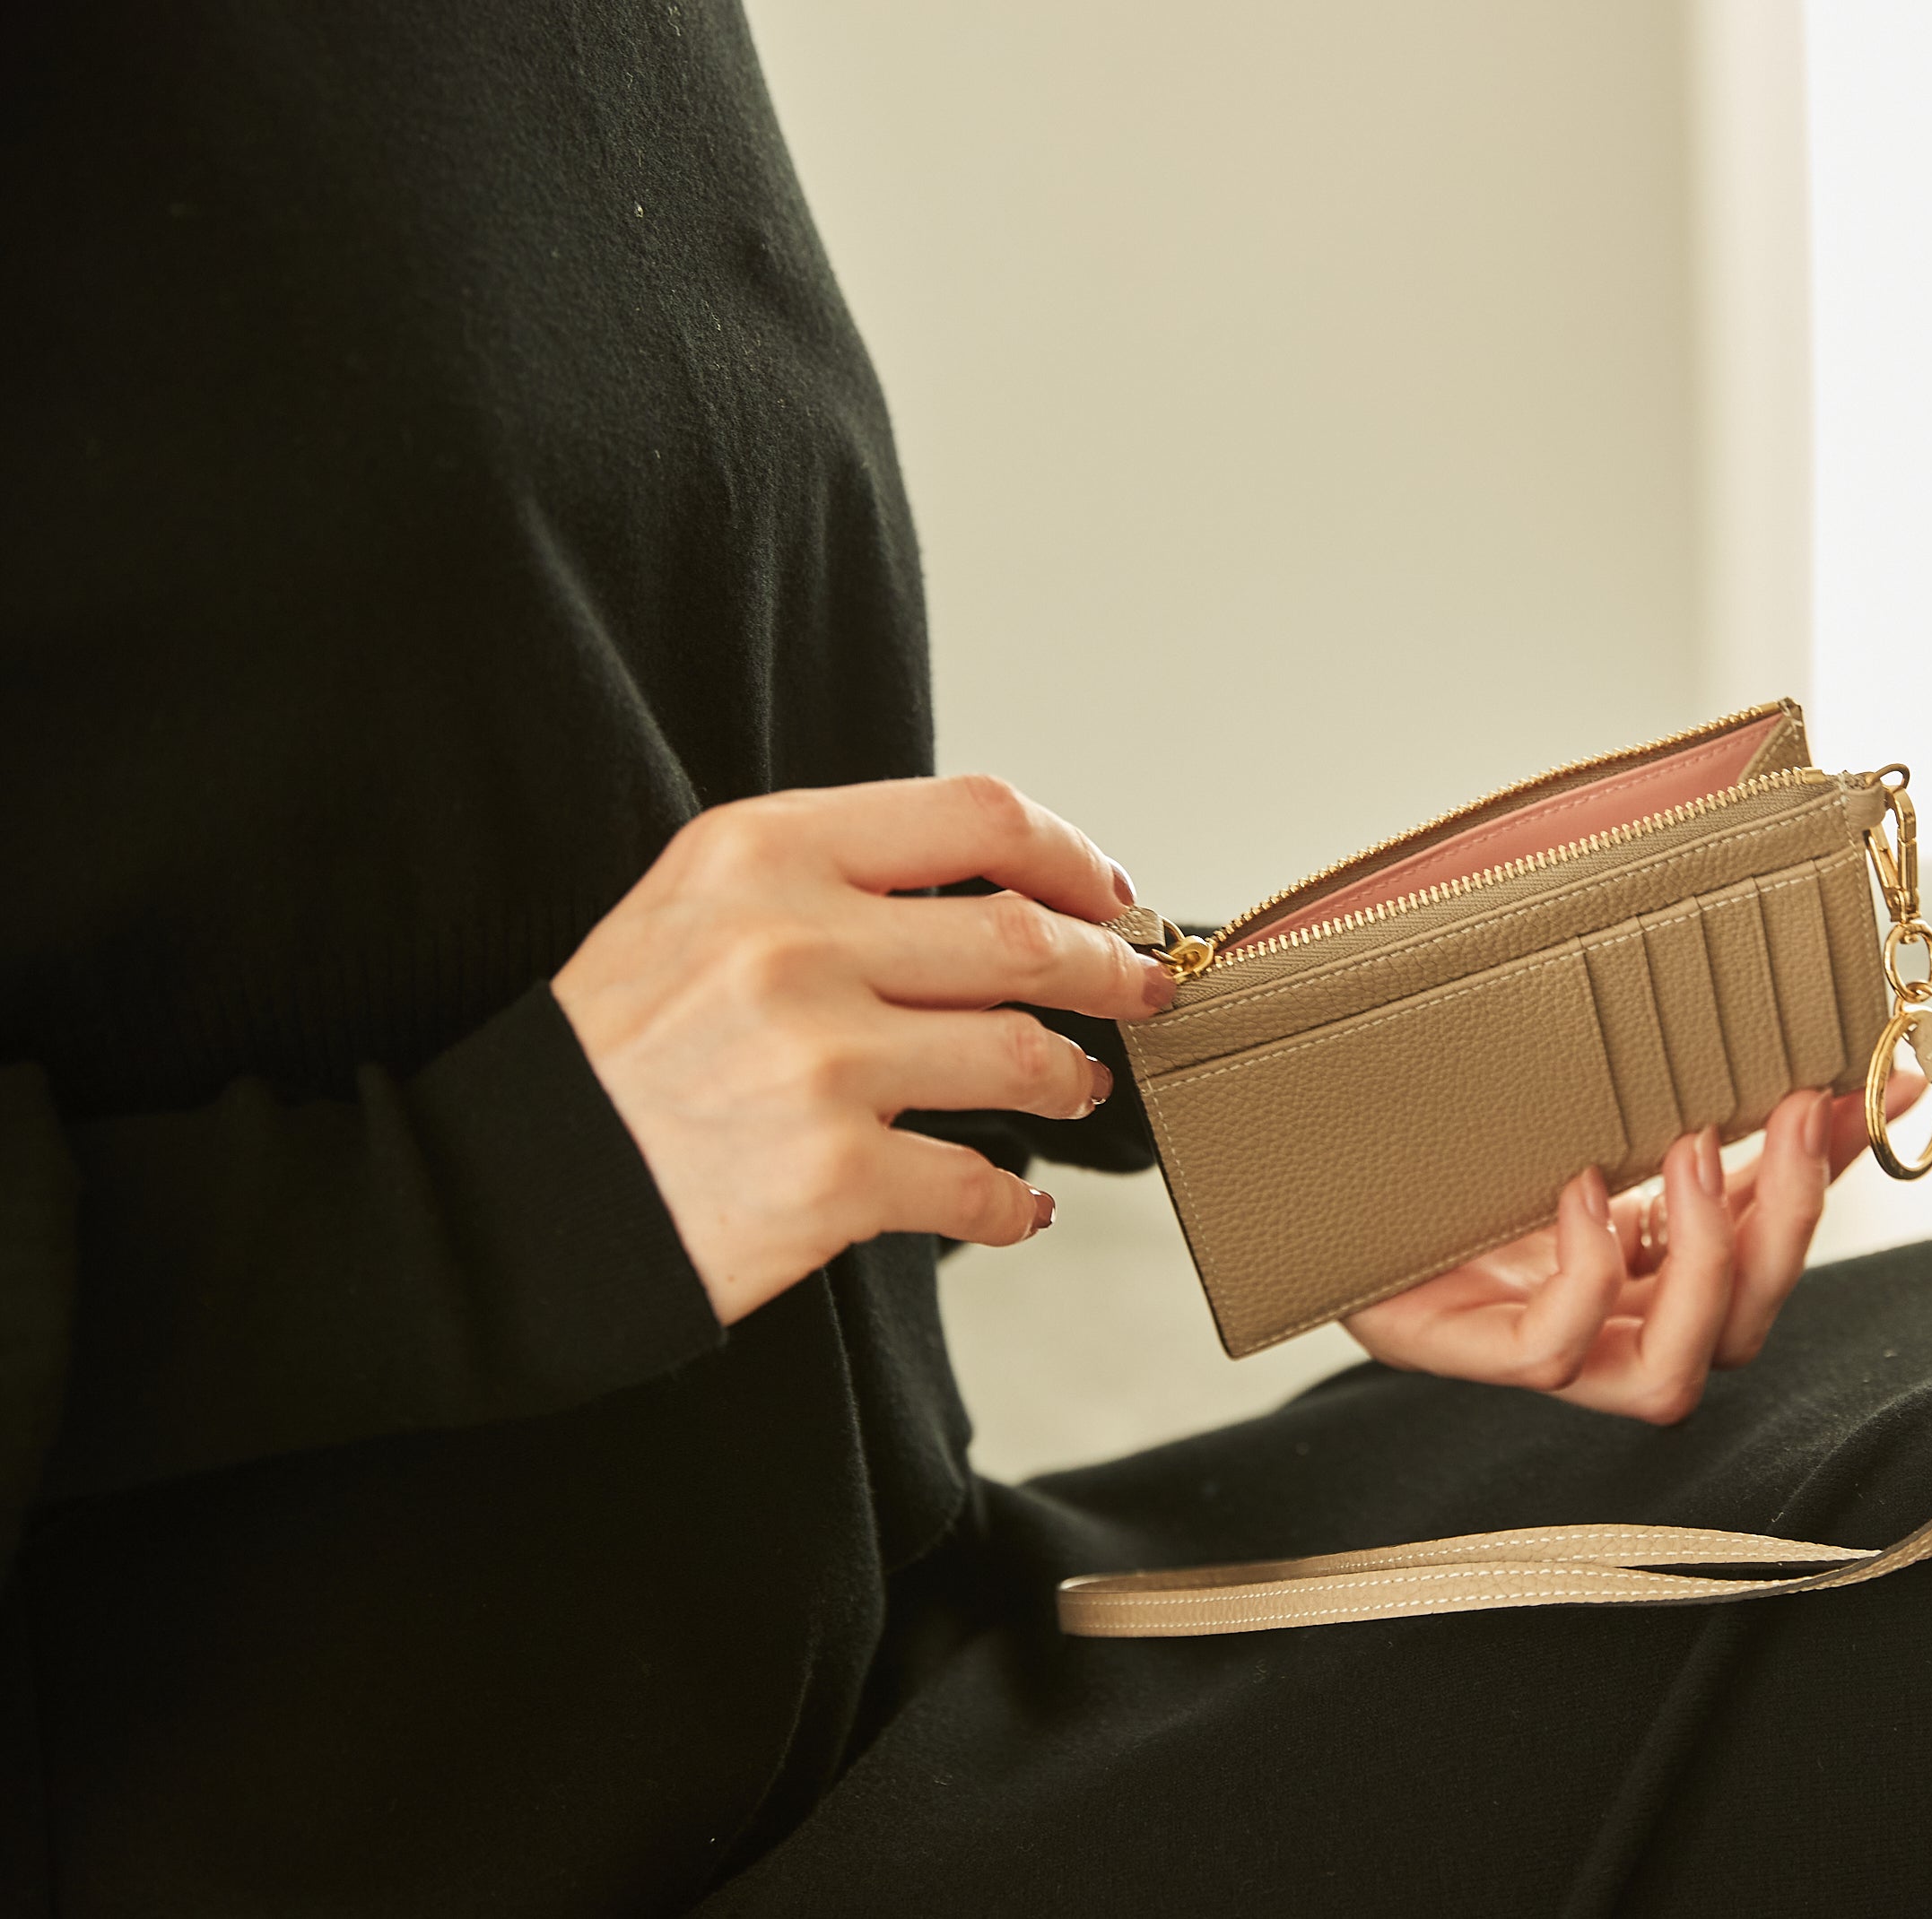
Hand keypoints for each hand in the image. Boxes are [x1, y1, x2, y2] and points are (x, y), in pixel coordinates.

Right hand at [553, 776, 1173, 1324]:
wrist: (503, 1192)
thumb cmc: (611, 1052)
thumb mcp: (695, 908)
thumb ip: (828, 881)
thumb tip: (990, 890)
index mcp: (765, 853)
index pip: (976, 815)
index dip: (1073, 855)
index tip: (1109, 893)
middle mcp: (796, 942)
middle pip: (1024, 933)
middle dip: (1110, 966)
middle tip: (1141, 988)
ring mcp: (818, 1061)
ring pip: (1024, 1054)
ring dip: (1075, 1076)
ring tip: (1077, 1085)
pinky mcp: (832, 1174)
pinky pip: (980, 1182)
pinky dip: (1016, 1202)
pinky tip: (1016, 1203)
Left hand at [1342, 1073, 1928, 1422]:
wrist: (1276, 1130)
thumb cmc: (1419, 1106)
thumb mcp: (1566, 1079)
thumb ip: (1671, 1074)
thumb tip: (1794, 1027)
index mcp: (1632, 1255)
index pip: (1766, 1254)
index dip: (1831, 1187)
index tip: (1884, 1090)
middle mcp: (1598, 1316)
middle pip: (1741, 1332)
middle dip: (1786, 1226)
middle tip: (1786, 1113)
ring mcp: (1531, 1344)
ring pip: (1670, 1376)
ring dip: (1707, 1264)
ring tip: (1680, 1153)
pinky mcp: (1458, 1348)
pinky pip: (1557, 1354)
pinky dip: (1588, 1276)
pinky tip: (1576, 1193)